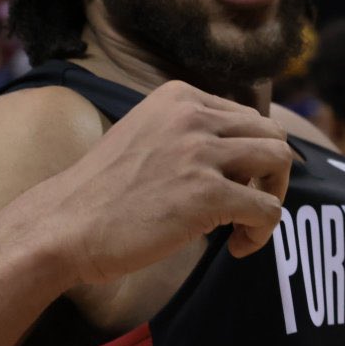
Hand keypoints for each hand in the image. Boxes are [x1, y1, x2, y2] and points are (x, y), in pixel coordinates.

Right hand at [45, 81, 293, 283]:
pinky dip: (262, 232)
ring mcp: (200, 152)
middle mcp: (192, 115)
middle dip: (272, 172)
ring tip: (245, 225)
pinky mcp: (207, 194)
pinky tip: (237, 248)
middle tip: (249, 204)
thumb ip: (186, 133)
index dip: (250, 155)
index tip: (235, 184)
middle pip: (272, 132)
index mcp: (178, 97)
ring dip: (273, 196)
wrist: (65, 225)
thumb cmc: (102, 193)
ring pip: (279, 160)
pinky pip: (268, 208)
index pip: (247, 115)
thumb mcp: (146, 136)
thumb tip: (238, 156)